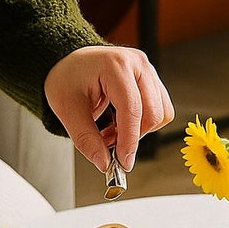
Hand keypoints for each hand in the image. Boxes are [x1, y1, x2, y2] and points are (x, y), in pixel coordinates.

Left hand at [44, 45, 173, 172]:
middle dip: (133, 137)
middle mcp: (137, 63)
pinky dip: (143, 124)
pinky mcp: (152, 80)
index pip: (132, 109)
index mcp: (115, 65)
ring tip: (113, 129)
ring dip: (139, 131)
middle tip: (109, 143)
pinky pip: (160, 110)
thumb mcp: (68, 110)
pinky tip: (122, 122)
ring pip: (161, 114)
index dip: (129, 140)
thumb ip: (87, 139)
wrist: (70, 63)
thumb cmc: (67, 78)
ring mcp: (147, 70)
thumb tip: (104, 163)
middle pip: (152, 113)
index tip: (123, 162)